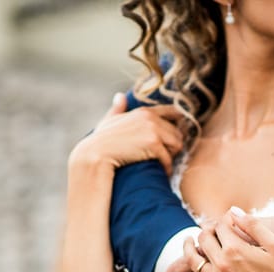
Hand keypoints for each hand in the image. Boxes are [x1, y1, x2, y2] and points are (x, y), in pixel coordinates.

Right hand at [69, 95, 183, 175]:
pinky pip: (169, 158)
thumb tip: (119, 96)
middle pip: (178, 132)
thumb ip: (118, 109)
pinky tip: (162, 172)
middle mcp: (151, 118)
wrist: (95, 154)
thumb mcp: (110, 120)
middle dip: (173, 146)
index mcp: (144, 111)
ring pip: (177, 145)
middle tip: (166, 157)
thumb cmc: (101, 141)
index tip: (173, 139)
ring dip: (172, 156)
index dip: (178, 125)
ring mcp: (153, 130)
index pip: (174, 112)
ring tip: (163, 164)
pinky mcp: (153, 144)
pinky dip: (166, 168)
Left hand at [170, 209, 273, 271]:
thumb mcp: (273, 244)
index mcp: (236, 248)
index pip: (220, 226)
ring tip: (188, 243)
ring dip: (189, 249)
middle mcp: (222, 264)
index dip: (223, 220)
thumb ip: (252, 225)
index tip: (226, 220)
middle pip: (204, 240)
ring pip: (194, 261)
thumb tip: (233, 211)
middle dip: (206, 231)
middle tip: (208, 230)